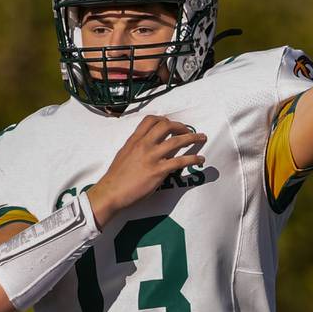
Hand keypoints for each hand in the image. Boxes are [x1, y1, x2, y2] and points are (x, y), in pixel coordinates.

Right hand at [86, 116, 205, 226]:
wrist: (110, 192)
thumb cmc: (116, 176)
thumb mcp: (124, 154)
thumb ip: (136, 147)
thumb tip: (147, 145)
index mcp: (134, 140)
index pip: (150, 120)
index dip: (164, 119)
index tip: (171, 124)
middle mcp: (144, 145)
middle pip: (166, 125)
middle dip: (180, 126)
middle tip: (188, 131)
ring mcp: (152, 157)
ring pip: (177, 141)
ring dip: (193, 138)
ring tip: (202, 138)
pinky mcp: (158, 171)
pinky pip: (180, 161)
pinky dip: (193, 159)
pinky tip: (200, 159)